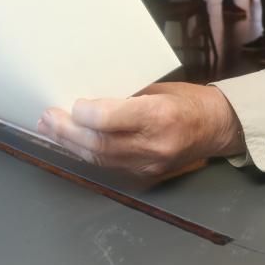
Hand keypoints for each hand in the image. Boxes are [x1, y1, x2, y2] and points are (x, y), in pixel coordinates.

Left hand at [37, 83, 243, 177]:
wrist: (218, 128)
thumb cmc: (187, 99)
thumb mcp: (158, 88)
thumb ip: (125, 97)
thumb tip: (86, 100)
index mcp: (160, 114)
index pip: (110, 120)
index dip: (85, 114)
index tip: (72, 104)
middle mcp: (154, 144)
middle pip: (99, 143)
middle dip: (67, 132)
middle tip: (46, 118)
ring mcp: (149, 165)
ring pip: (99, 158)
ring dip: (70, 144)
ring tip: (50, 129)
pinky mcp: (145, 176)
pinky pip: (108, 166)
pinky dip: (87, 153)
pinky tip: (72, 143)